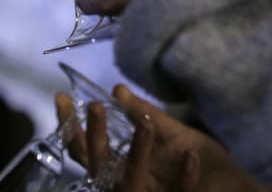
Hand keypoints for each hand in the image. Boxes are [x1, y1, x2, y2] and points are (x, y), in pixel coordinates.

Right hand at [56, 85, 268, 190]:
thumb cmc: (208, 168)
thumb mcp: (176, 137)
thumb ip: (145, 116)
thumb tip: (118, 89)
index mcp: (127, 171)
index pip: (88, 151)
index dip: (72, 127)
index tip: (62, 98)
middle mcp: (132, 186)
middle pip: (100, 168)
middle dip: (94, 138)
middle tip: (94, 106)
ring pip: (132, 182)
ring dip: (137, 152)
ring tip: (145, 123)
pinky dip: (185, 176)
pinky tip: (191, 153)